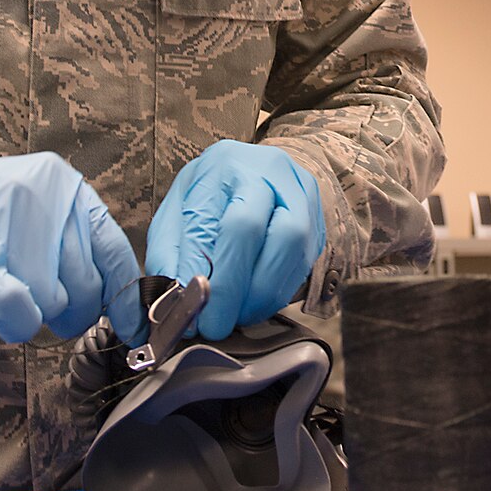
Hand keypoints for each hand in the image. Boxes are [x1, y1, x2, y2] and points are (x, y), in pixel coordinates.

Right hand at [0, 153, 145, 345]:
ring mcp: (13, 228)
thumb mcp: (29, 209)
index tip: (133, 331)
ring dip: (33, 313)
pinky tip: (1, 307)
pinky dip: (17, 321)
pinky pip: (22, 311)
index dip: (126, 299)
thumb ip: (69, 241)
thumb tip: (114, 298)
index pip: (115, 251)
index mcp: (65, 186)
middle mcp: (46, 200)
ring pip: (55, 303)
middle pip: (88, 286)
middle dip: (69, 311)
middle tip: (36, 302)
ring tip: (4, 287)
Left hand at [145, 141, 324, 340]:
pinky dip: (279, 292)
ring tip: (238, 315)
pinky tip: (257, 303)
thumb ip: (170, 249)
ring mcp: (301, 195)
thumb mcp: (179, 208)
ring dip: (259, 293)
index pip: (211, 220)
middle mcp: (267, 172)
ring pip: (289, 246)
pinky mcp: (319, 222)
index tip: (188, 309)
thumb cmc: (215, 193)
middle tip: (215, 324)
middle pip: (252, 228)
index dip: (198, 270)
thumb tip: (173, 298)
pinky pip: (304, 263)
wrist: (263, 171)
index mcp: (224, 165)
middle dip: (231, 287)